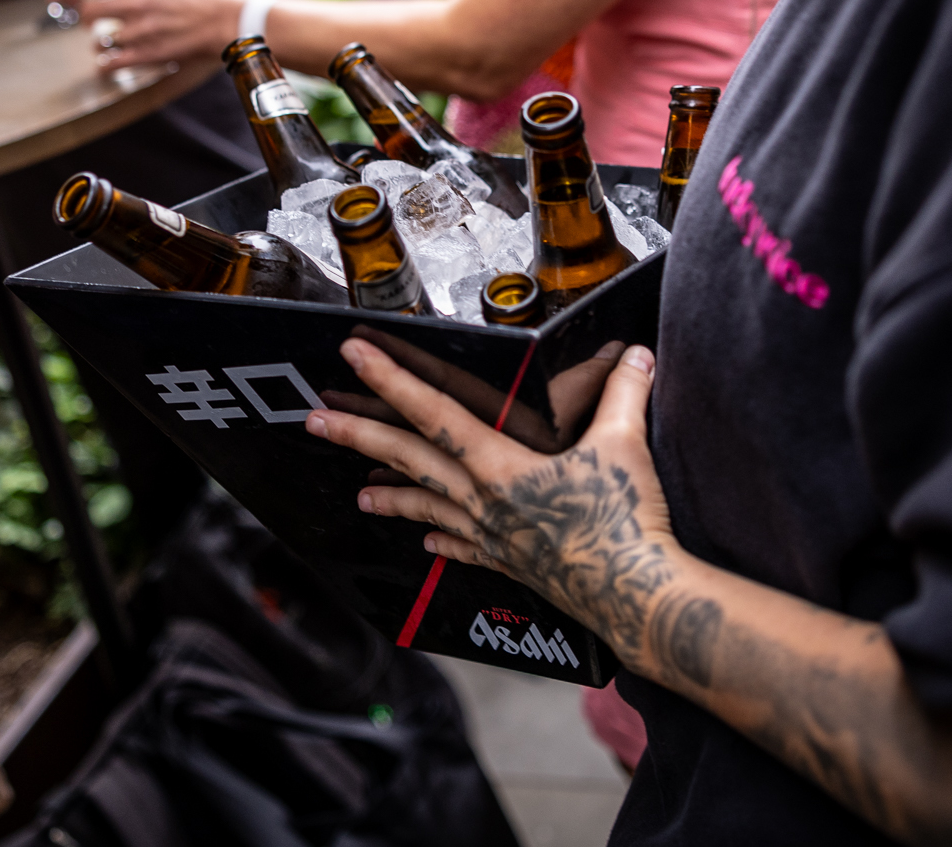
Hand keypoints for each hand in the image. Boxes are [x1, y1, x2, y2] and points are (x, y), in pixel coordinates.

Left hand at [54, 0, 246, 69]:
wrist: (229, 20)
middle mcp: (136, 3)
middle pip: (87, 10)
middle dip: (84, 18)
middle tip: (88, 21)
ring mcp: (141, 30)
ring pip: (97, 40)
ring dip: (97, 42)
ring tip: (105, 42)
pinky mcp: (149, 54)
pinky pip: (112, 63)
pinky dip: (105, 64)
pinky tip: (109, 63)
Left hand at [308, 338, 679, 646]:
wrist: (635, 597)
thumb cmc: (623, 523)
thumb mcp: (623, 445)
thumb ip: (624, 393)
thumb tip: (634, 355)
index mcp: (499, 466)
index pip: (432, 412)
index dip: (391, 378)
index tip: (355, 354)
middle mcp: (483, 501)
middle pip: (408, 459)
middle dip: (358, 435)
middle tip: (316, 421)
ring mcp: (492, 535)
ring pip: (427, 507)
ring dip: (391, 495)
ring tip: (360, 492)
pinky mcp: (509, 563)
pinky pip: (462, 548)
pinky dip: (441, 540)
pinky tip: (427, 541)